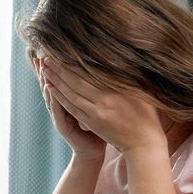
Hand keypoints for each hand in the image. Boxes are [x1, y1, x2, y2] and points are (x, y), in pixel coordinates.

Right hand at [34, 55, 105, 160]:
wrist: (94, 152)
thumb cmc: (98, 128)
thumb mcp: (97, 105)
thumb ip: (96, 90)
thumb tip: (105, 69)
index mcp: (69, 101)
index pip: (59, 80)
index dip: (54, 66)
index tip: (50, 49)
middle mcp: (61, 107)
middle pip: (50, 84)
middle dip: (45, 69)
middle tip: (40, 53)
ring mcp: (60, 117)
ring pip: (50, 95)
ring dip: (45, 81)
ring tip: (41, 66)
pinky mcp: (62, 126)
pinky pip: (57, 111)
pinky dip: (53, 99)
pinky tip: (50, 88)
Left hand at [41, 56, 165, 154]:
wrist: (144, 144)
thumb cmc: (147, 115)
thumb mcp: (141, 91)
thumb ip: (127, 76)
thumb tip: (117, 58)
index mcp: (116, 89)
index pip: (89, 70)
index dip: (74, 60)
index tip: (62, 49)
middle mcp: (104, 100)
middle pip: (76, 80)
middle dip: (59, 67)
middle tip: (46, 55)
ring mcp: (96, 113)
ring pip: (71, 93)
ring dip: (56, 80)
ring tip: (45, 68)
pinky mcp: (92, 123)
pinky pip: (72, 108)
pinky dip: (60, 97)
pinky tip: (52, 89)